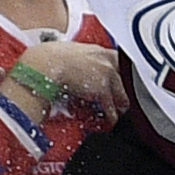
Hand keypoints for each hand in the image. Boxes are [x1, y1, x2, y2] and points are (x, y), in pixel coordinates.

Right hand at [9, 39, 124, 117]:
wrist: (45, 64)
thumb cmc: (52, 59)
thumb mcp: (73, 52)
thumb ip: (85, 59)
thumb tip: (83, 66)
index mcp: (101, 51)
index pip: (121, 63)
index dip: (122, 76)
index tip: (122, 85)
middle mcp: (108, 61)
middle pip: (129, 79)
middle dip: (127, 92)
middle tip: (122, 103)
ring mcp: (108, 75)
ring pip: (124, 97)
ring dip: (120, 107)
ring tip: (117, 115)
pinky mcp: (102, 90)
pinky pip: (112, 110)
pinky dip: (110, 118)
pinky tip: (108, 123)